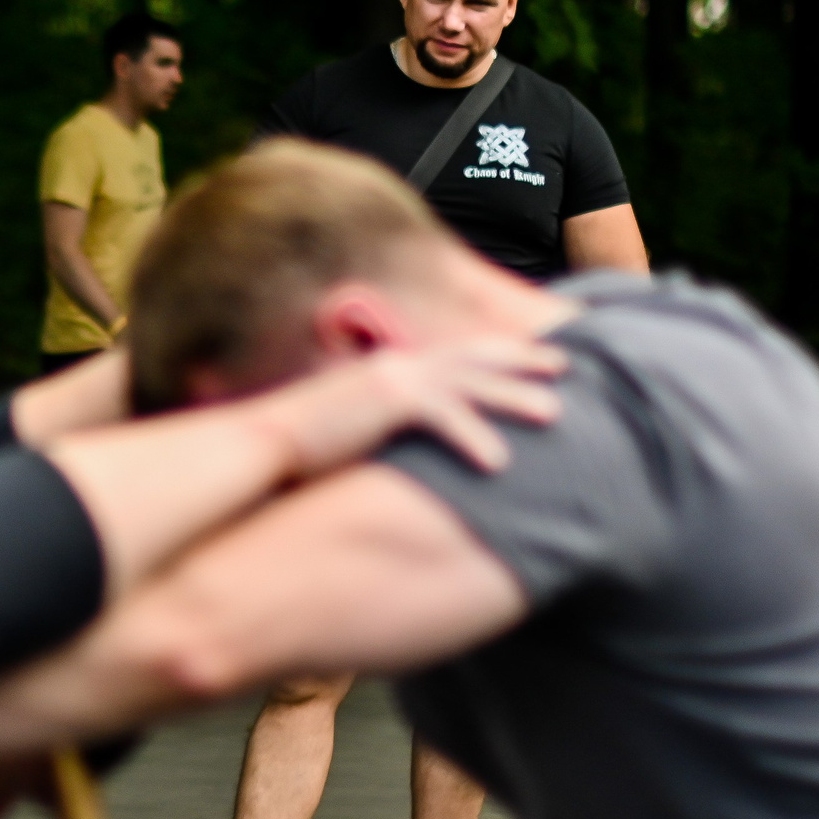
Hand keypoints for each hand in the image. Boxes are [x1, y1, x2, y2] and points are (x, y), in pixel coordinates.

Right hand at [258, 338, 566, 478]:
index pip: (450, 356)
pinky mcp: (388, 401)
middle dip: (520, 360)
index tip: (525, 359)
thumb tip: (395, 452)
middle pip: (472, 358)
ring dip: (515, 396)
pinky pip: (447, 416)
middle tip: (562, 365)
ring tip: (555, 414)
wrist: (256, 444)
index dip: (492, 355)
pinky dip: (476, 437)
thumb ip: (378, 430)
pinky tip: (500, 463)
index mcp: (385, 369)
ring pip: (472, 383)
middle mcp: (394, 365)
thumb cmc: (292, 449)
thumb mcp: (347, 430)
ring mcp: (393, 378)